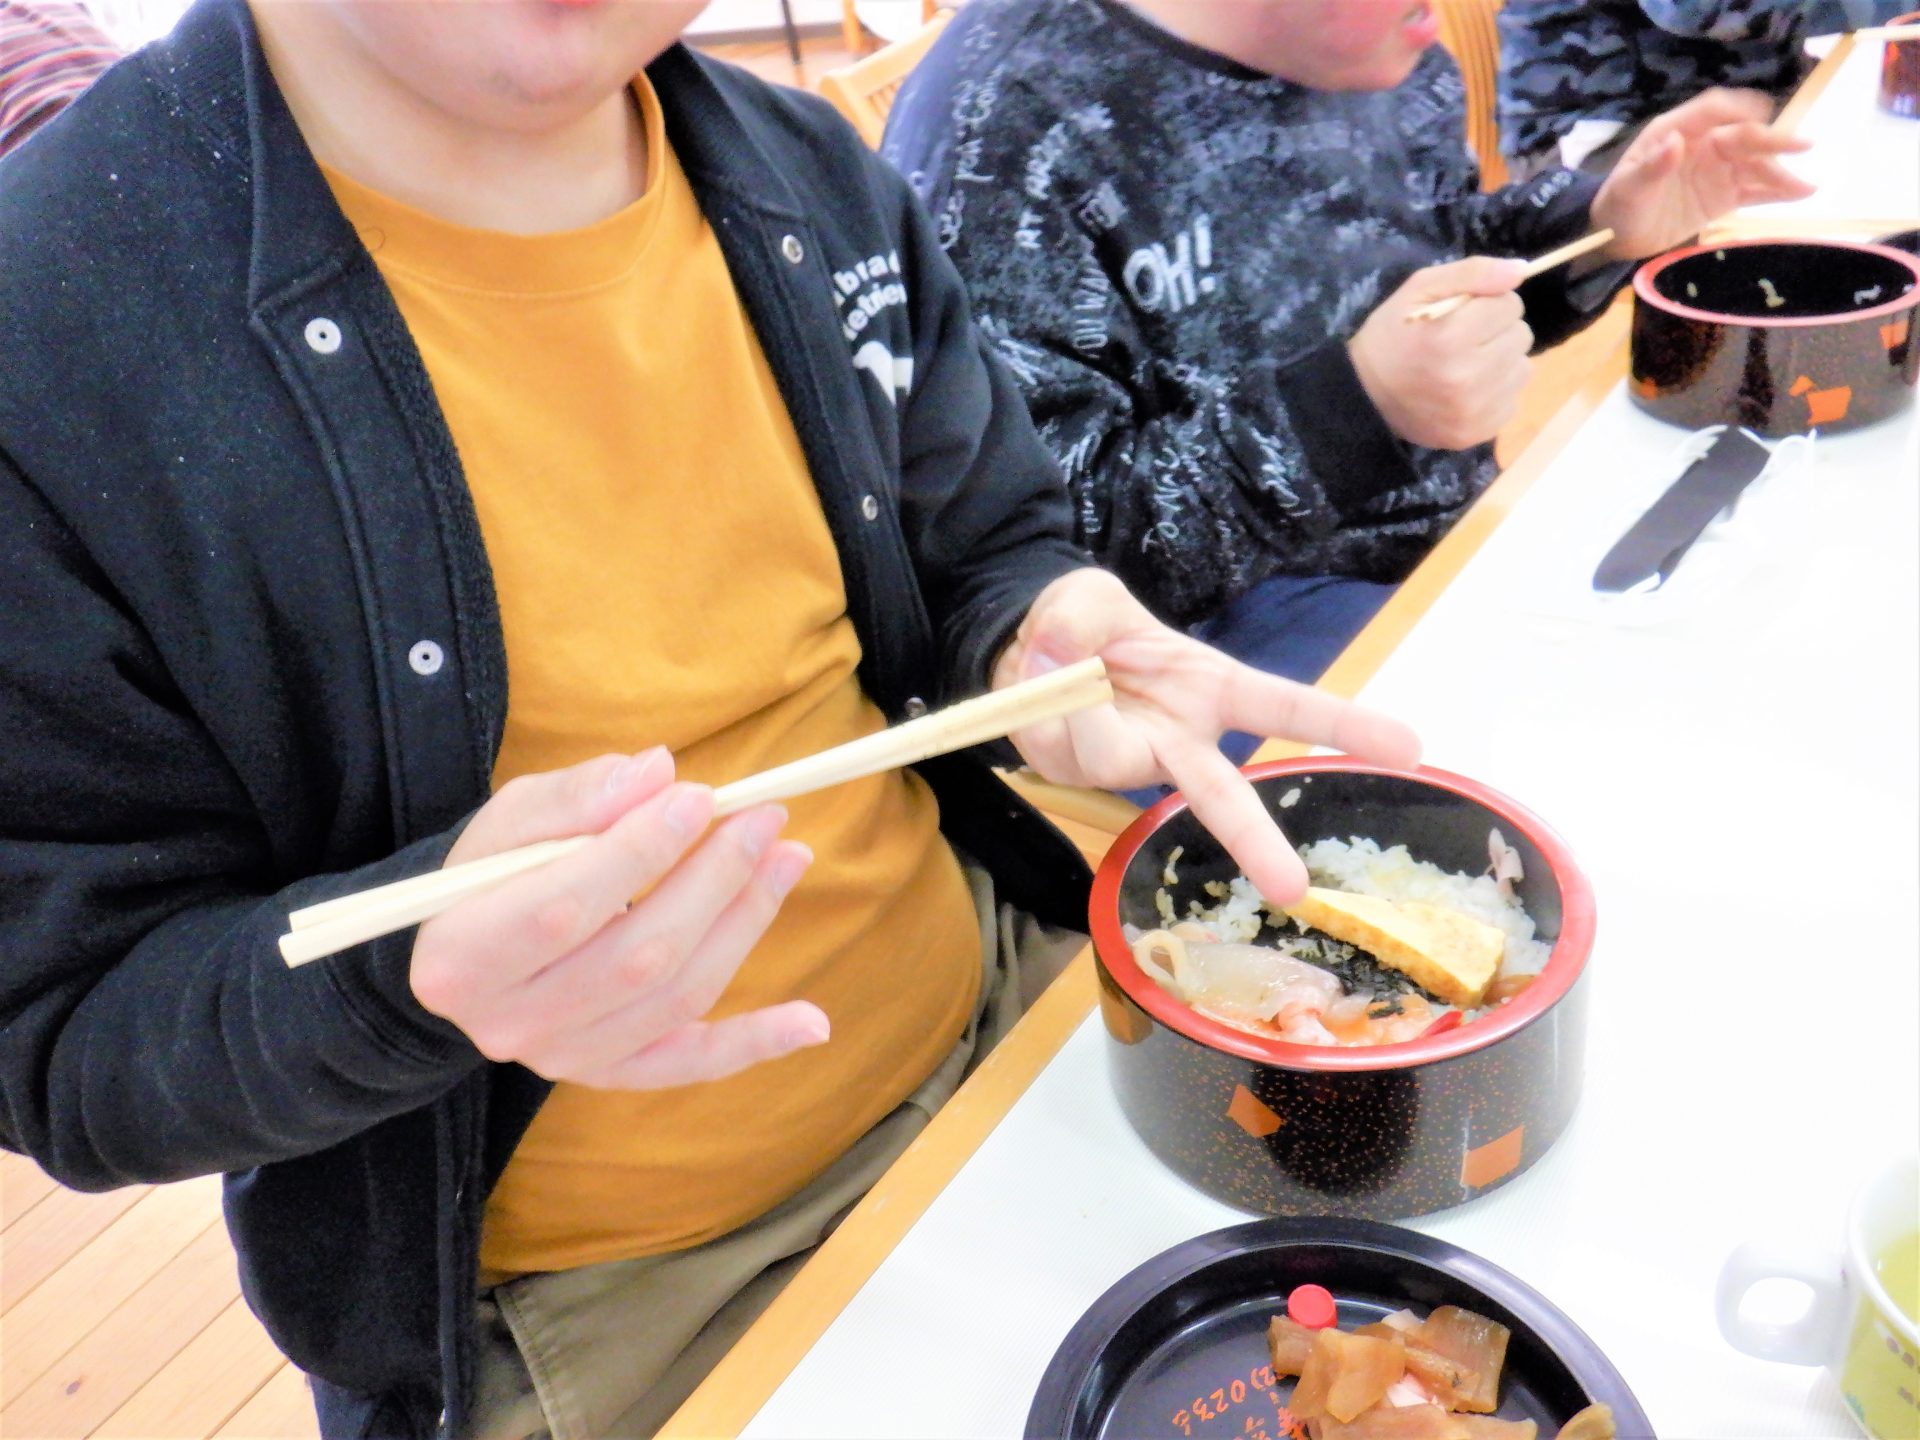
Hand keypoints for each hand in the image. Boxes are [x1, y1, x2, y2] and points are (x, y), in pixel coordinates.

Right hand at [410, 748, 822, 1088]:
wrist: (470, 952)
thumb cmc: (492, 872)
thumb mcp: (511, 819)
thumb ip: (578, 796)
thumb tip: (658, 772)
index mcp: (462, 957)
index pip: (566, 906)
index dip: (641, 851)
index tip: (699, 797)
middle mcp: (510, 1023)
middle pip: (636, 957)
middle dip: (713, 879)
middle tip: (762, 817)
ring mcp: (564, 1058)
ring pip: (676, 998)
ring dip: (744, 923)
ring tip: (789, 856)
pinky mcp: (610, 1073)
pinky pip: (691, 1064)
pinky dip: (755, 1044)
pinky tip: (813, 1021)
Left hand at [993, 569, 1421, 905]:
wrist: (1020, 649)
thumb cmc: (1084, 622)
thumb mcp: (1088, 597)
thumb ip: (1080, 619)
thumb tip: (1064, 664)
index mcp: (1210, 688)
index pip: (1285, 708)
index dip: (1343, 727)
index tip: (1408, 748)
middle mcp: (1179, 739)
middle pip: (1223, 796)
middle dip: (1255, 841)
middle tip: (1293, 886)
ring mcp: (1131, 764)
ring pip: (1113, 757)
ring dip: (1079, 706)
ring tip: (1055, 658)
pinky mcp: (1081, 777)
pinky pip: (1063, 752)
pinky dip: (1041, 713)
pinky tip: (1038, 689)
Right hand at [1348, 257, 1533, 450]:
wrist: (1364, 395)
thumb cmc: (1392, 335)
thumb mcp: (1420, 289)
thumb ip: (1472, 273)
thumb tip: (1521, 271)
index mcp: (1450, 337)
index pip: (1511, 305)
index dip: (1487, 304)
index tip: (1464, 315)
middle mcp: (1467, 377)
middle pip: (1521, 337)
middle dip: (1497, 332)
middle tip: (1463, 342)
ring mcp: (1474, 410)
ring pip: (1523, 369)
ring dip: (1500, 363)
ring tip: (1466, 366)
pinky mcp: (1477, 432)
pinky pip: (1513, 401)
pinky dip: (1495, 393)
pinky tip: (1467, 391)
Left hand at [1592, 88, 1814, 259]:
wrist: (1616, 239)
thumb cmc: (1617, 206)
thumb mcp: (1627, 188)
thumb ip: (1651, 166)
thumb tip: (1675, 142)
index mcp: (1676, 131)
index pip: (1711, 111)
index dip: (1737, 109)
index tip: (1761, 113)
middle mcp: (1702, 144)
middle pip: (1742, 136)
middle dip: (1772, 140)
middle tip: (1802, 145)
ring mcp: (1716, 170)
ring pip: (1754, 164)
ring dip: (1780, 171)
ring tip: (1806, 185)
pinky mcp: (1723, 196)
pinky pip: (1754, 190)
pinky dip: (1777, 191)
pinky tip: (1801, 193)